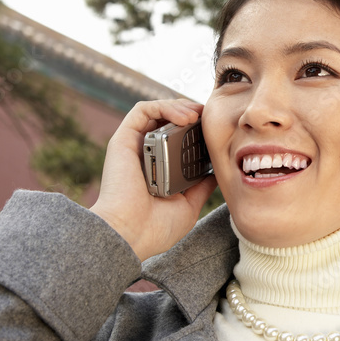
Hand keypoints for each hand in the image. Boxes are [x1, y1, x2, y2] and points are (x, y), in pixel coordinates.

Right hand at [90, 99, 217, 260]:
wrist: (130, 235)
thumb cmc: (155, 229)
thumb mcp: (188, 206)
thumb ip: (200, 187)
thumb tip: (215, 173)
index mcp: (160, 170)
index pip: (179, 140)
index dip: (197, 129)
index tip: (216, 129)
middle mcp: (146, 155)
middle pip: (169, 122)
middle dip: (192, 113)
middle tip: (209, 116)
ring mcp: (135, 146)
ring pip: (157, 111)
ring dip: (180, 106)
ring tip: (198, 115)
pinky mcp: (123, 139)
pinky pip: (142, 110)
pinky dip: (164, 106)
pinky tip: (184, 117)